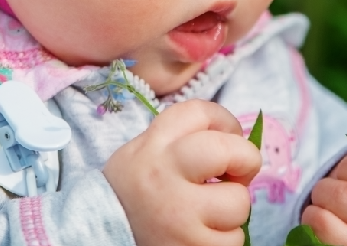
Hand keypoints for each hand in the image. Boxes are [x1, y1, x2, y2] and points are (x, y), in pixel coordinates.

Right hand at [103, 99, 263, 245]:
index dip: (226, 121)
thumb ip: (179, 141)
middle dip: (246, 159)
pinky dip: (224, 239)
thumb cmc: (133, 195)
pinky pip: (234, 239)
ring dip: (232, 209)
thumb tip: (235, 141)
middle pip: (228, 150)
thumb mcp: (141, 154)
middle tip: (240, 173)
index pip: (199, 112)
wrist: (101, 239)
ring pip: (238, 202)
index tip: (230, 136)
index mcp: (152, 147)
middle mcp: (163, 176)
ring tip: (208, 214)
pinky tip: (201, 236)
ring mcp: (179, 215)